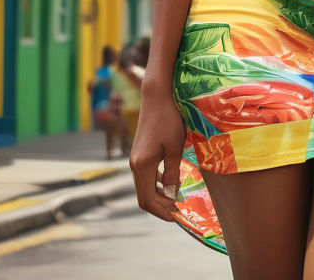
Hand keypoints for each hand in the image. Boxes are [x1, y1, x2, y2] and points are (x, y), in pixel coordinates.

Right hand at [129, 85, 186, 221]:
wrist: (156, 96)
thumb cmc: (169, 119)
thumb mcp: (174, 147)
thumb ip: (172, 172)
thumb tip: (172, 194)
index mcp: (142, 165)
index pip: (148, 200)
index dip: (162, 211)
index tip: (178, 217)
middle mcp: (134, 165)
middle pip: (143, 197)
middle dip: (160, 208)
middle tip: (178, 213)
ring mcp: (135, 159)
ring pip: (144, 188)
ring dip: (158, 197)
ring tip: (176, 201)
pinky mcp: (138, 154)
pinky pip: (145, 176)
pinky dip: (156, 185)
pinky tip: (169, 183)